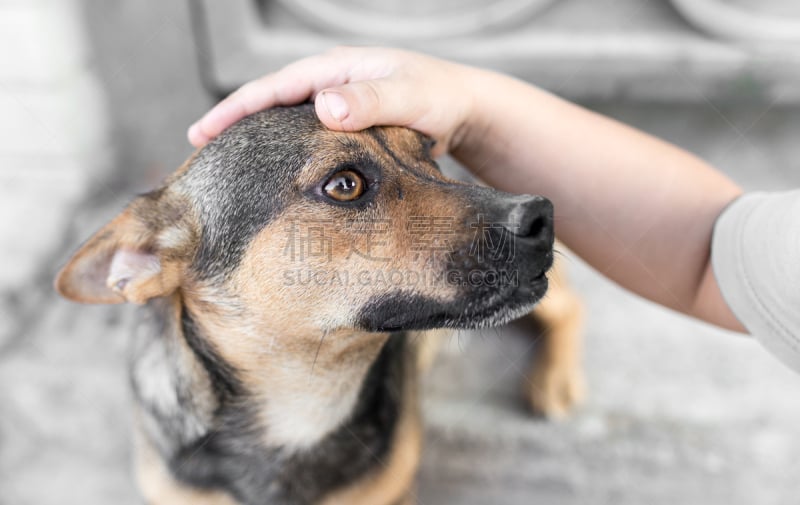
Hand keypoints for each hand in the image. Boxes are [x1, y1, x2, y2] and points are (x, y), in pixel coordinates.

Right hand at [188, 47, 477, 156]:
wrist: (466, 110)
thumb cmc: (441, 98)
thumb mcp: (408, 97)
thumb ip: (370, 100)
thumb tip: (324, 105)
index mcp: (336, 69)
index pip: (273, 87)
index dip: (234, 109)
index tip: (201, 133)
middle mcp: (331, 85)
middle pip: (270, 104)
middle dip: (234, 126)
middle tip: (200, 156)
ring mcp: (338, 106)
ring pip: (286, 125)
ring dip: (257, 142)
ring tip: (226, 169)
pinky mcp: (348, 128)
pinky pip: (307, 141)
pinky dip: (286, 155)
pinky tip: (275, 177)